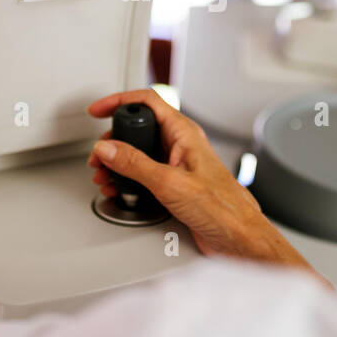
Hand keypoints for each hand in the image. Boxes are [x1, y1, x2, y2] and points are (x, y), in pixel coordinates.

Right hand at [87, 89, 306, 269]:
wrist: (237, 236)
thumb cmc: (221, 207)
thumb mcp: (169, 182)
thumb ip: (135, 164)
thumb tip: (108, 148)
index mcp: (184, 132)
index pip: (147, 101)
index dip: (119, 101)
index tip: (98, 110)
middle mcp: (181, 144)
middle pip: (139, 127)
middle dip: (113, 140)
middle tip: (98, 155)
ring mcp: (178, 163)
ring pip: (140, 152)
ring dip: (118, 162)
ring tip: (105, 176)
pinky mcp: (175, 183)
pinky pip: (146, 172)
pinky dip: (129, 177)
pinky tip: (120, 188)